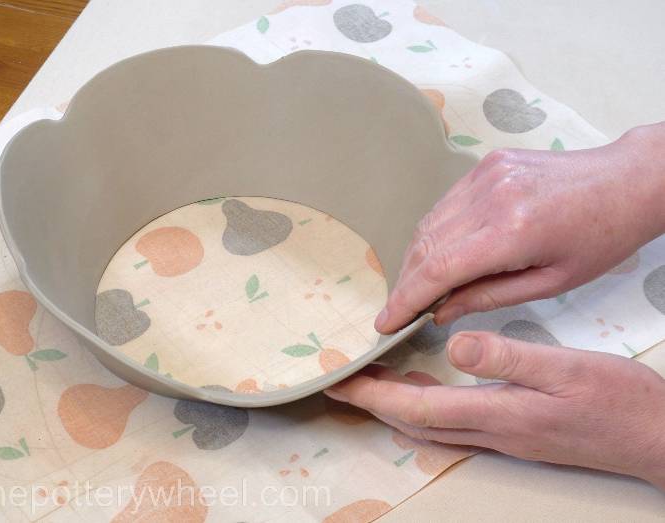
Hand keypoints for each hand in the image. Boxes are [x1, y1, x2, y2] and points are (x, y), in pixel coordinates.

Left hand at [325, 332, 664, 489]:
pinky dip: (427, 408)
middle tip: (345, 381)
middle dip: (374, 403)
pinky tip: (427, 391)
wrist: (655, 437)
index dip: (373, 394)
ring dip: (397, 405)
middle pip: (414, 422)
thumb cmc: (618, 401)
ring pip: (432, 426)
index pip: (416, 406)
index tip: (340, 381)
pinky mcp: (515, 433)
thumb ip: (509, 358)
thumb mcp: (566, 369)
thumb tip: (455, 347)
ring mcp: (503, 437)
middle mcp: (493, 432)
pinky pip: (454, 424)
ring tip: (374, 382)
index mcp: (499, 413)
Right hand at [376, 123, 664, 332]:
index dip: (405, 299)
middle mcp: (491, 196)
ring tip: (417, 287)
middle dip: (407, 283)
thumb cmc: (601, 238)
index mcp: (512, 230)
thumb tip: (441, 312)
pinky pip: (445, 204)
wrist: (626, 181)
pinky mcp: (486, 164)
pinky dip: (434, 233)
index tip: (386, 322)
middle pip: (425, 245)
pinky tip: (438, 253)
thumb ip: (489, 297)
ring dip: (416, 259)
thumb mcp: (551, 283)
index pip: (438, 269)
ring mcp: (486, 175)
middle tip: (401, 311)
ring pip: (429, 223)